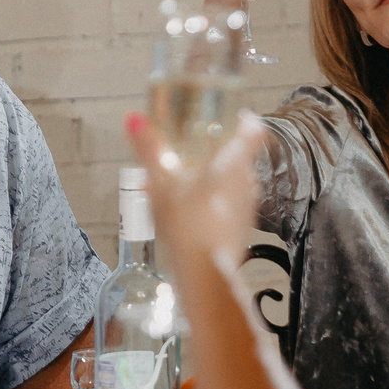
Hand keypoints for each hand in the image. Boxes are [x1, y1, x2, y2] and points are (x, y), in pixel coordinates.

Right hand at [127, 110, 266, 272]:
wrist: (204, 273)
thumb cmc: (186, 226)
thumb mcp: (161, 183)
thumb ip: (149, 149)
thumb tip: (134, 119)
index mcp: (233, 162)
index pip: (254, 130)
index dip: (245, 119)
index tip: (233, 115)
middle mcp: (246, 181)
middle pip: (238, 155)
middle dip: (213, 152)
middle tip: (190, 151)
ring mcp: (247, 206)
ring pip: (231, 182)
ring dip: (209, 178)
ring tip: (178, 184)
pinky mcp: (242, 228)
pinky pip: (227, 206)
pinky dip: (210, 202)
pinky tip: (184, 213)